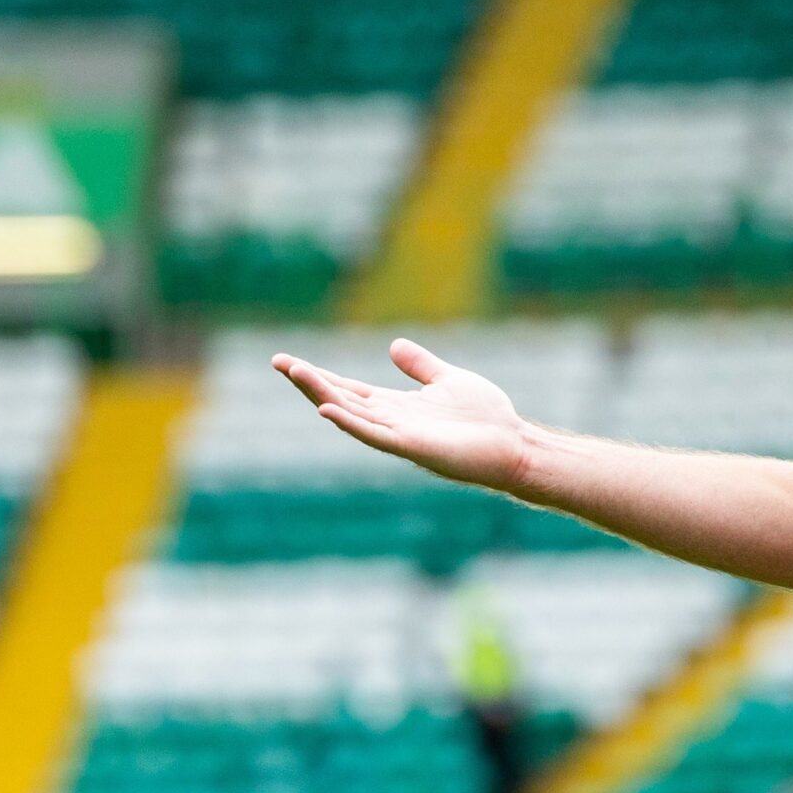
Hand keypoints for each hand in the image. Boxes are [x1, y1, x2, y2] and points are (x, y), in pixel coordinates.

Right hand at [271, 338, 530, 491]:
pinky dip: (350, 422)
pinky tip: (328, 409)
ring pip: (351, 414)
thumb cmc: (485, 418)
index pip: (350, 390)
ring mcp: (399, 436)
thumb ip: (420, 366)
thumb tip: (393, 345)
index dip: (321, 377)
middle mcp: (392, 422)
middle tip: (279, 361)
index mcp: (397, 407)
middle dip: (310, 382)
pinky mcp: (413, 447)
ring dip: (322, 395)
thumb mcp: (448, 380)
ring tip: (296, 373)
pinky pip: (374, 435)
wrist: (513, 445)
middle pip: (341, 400)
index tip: (290, 361)